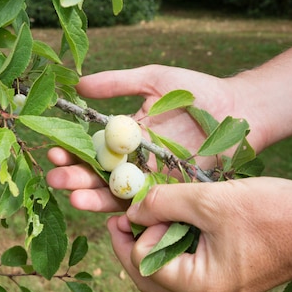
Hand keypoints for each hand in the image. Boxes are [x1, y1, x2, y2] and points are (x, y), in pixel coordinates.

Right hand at [47, 64, 249, 211]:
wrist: (238, 109)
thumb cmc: (197, 91)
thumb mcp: (153, 80)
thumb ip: (118, 83)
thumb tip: (78, 85)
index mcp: (127, 135)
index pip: (92, 147)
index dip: (72, 150)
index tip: (53, 149)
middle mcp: (135, 160)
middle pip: (99, 174)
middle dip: (75, 177)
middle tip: (55, 178)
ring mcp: (152, 178)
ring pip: (117, 192)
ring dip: (93, 197)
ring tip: (73, 197)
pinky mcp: (172, 192)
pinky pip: (145, 203)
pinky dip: (126, 208)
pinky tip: (108, 211)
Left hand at [109, 177, 291, 291]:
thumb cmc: (271, 213)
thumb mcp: (208, 200)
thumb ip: (163, 203)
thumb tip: (131, 209)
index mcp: (199, 286)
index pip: (142, 262)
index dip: (135, 230)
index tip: (140, 203)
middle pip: (148, 277)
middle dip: (130, 245)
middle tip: (124, 215)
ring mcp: (217, 288)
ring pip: (166, 273)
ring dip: (152, 244)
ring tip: (150, 213)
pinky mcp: (227, 275)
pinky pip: (188, 265)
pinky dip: (174, 244)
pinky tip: (176, 219)